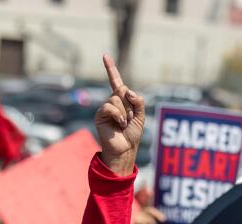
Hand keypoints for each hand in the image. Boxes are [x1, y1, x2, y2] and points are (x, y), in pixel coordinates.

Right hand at [95, 55, 144, 175]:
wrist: (125, 149)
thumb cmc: (132, 134)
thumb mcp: (141, 116)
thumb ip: (138, 101)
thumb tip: (127, 91)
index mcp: (122, 100)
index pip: (116, 81)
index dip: (110, 69)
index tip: (105, 55)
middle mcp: (112, 101)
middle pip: (122, 90)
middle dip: (130, 104)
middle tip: (130, 118)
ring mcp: (105, 108)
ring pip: (117, 99)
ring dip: (125, 112)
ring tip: (124, 123)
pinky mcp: (100, 115)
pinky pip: (109, 106)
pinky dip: (118, 115)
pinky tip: (120, 124)